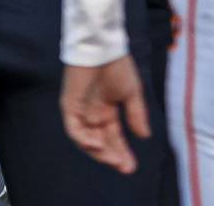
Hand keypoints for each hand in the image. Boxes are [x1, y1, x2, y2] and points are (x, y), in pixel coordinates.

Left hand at [60, 57, 150, 174]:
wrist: (102, 47)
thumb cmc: (117, 66)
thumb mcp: (131, 93)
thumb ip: (136, 114)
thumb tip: (144, 136)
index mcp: (106, 112)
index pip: (113, 138)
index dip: (121, 153)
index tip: (131, 167)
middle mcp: (92, 114)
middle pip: (101, 143)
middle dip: (112, 157)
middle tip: (124, 167)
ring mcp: (80, 111)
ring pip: (87, 140)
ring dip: (99, 152)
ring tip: (113, 159)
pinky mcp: (69, 105)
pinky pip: (74, 129)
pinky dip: (84, 139)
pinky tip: (97, 144)